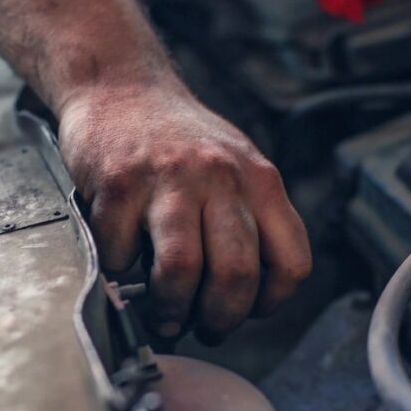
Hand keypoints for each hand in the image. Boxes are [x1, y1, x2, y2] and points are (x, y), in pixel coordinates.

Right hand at [58, 78, 311, 341]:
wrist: (119, 84)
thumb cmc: (177, 140)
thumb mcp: (235, 168)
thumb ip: (249, 221)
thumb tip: (247, 297)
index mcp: (260, 180)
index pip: (292, 263)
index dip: (270, 303)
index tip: (248, 311)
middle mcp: (221, 176)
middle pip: (236, 274)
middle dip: (219, 318)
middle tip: (202, 326)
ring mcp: (168, 178)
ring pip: (181, 270)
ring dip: (169, 307)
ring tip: (162, 312)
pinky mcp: (119, 182)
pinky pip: (122, 252)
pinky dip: (120, 270)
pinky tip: (123, 258)